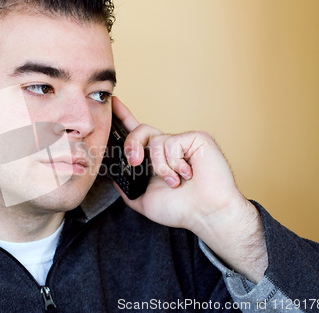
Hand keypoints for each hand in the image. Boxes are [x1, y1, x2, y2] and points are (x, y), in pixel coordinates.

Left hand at [112, 96, 267, 282]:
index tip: (113, 103)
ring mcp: (182, 142)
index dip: (124, 117)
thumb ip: (127, 189)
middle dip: (132, 144)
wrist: (205, 214)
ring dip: (160, 167)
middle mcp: (168, 147)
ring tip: (174, 182)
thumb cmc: (180, 210)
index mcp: (156, 159)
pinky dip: (174, 163)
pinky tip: (187, 174)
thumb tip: (114, 177)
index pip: (138, 134)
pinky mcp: (196, 138)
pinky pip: (171, 143)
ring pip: (155, 141)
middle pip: (141, 130)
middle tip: (136, 162)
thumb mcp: (143, 200)